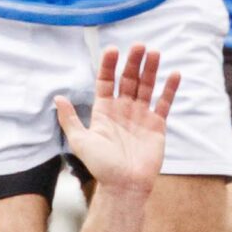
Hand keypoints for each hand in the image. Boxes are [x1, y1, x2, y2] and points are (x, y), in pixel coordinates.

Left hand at [54, 46, 178, 197]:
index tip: (112, 50)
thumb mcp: (80, 141)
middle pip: (128, 80)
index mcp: (104, 111)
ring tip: (154, 52)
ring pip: (146, 87)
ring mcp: (141, 115)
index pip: (107, 81)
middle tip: (138, 46)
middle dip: (132, 62)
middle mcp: (123, 109)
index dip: (109, 66)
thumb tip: (58, 97)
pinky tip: (174, 74)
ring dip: (151, 69)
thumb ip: (70, 119)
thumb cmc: (101, 166)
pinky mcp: (157, 125)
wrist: (124, 186)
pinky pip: (164, 103)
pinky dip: (169, 89)